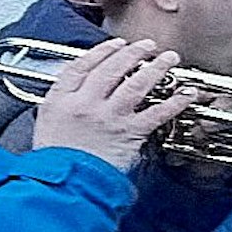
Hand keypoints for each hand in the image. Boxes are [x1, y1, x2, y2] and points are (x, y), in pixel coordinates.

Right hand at [32, 38, 191, 171]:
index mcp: (61, 99)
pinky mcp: (129, 133)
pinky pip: (156, 113)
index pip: (83, 66)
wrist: (65, 186)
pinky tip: (186, 93)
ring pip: (136, 84)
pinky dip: (174, 102)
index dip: (102, 51)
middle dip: (133, 53)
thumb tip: (77, 91)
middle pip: (112, 69)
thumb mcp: (45, 125)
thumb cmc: (56, 161)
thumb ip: (61, 104)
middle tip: (147, 46)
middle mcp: (86, 103)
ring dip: (156, 68)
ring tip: (168, 59)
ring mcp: (109, 117)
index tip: (115, 45)